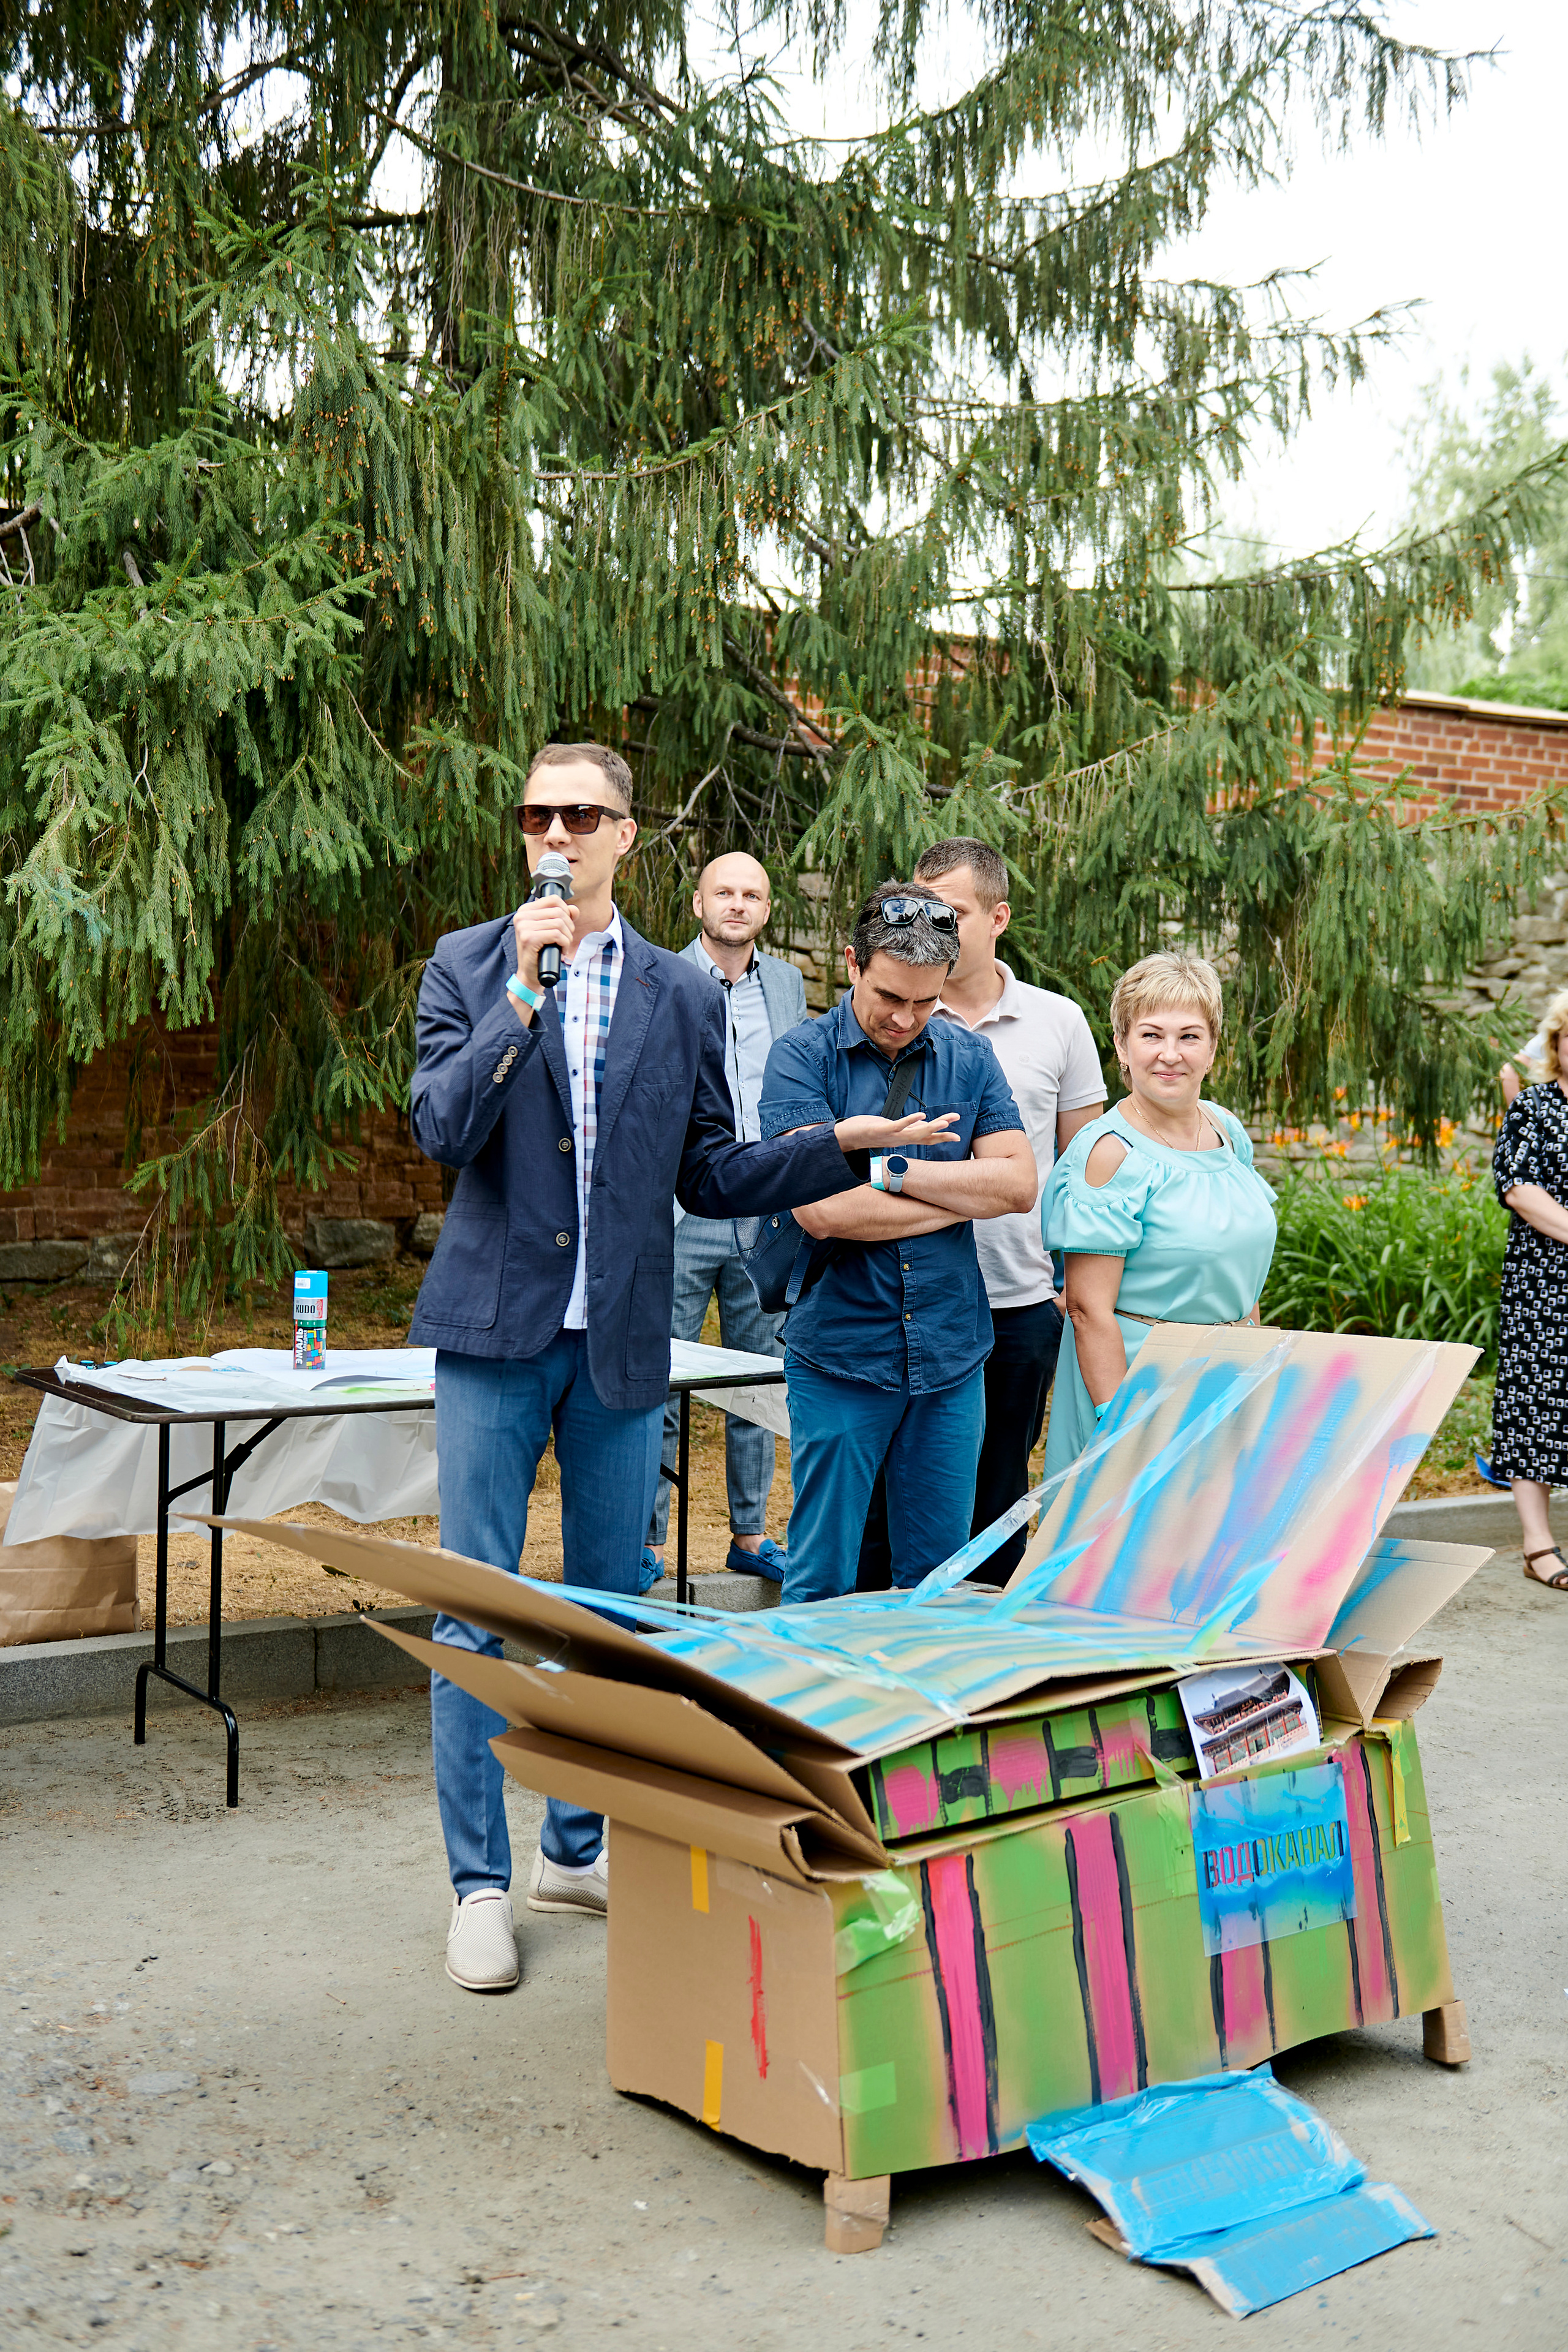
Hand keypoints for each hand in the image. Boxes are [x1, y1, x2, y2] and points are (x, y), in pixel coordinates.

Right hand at [511, 894, 575, 999]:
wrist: (530, 974)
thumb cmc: (541, 951)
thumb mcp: (552, 930)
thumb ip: (564, 917)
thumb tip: (575, 909)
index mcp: (525, 910)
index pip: (553, 900)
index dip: (566, 911)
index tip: (566, 925)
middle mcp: (521, 916)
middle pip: (558, 911)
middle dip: (569, 927)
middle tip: (565, 939)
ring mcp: (523, 927)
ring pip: (559, 923)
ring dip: (567, 937)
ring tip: (563, 945)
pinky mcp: (529, 938)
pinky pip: (557, 935)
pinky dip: (564, 943)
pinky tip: (561, 950)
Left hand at [833, 1110, 961, 1154]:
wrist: (848, 1138)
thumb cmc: (870, 1131)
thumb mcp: (892, 1129)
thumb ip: (908, 1127)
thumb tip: (923, 1124)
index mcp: (904, 1139)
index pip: (927, 1139)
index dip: (942, 1138)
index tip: (957, 1137)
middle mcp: (901, 1139)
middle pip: (926, 1136)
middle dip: (942, 1131)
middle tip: (957, 1125)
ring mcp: (892, 1136)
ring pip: (916, 1133)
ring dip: (931, 1127)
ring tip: (945, 1121)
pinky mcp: (882, 1130)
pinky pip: (899, 1125)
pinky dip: (911, 1121)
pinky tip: (922, 1115)